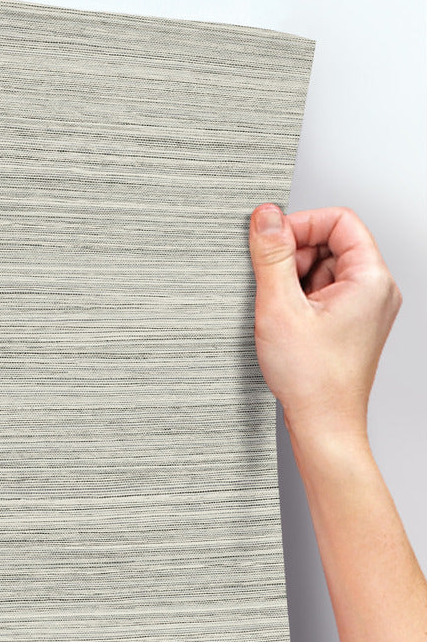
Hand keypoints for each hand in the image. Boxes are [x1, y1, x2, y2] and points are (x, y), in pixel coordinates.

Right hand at [249, 202, 401, 443]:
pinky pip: (323, 294)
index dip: (300, 225)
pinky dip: (299, 301)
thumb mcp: (280, 307)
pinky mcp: (350, 325)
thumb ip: (271, 256)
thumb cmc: (312, 379)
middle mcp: (375, 290)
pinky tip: (285, 324)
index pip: (339, 221)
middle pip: (332, 244)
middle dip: (294, 256)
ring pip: (324, 270)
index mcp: (370, 279)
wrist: (323, 424)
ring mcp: (365, 309)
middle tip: (271, 284)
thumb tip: (265, 217)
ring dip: (293, 281)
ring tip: (280, 312)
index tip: (270, 242)